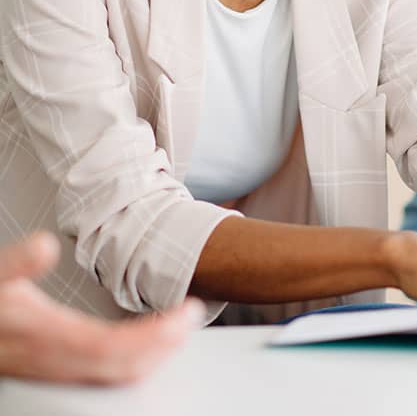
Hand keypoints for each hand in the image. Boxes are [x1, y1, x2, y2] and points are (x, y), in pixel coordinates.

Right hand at [0, 232, 203, 383]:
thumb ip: (15, 263)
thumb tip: (43, 246)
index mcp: (40, 338)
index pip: (111, 348)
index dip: (155, 337)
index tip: (186, 314)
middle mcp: (47, 363)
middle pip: (118, 369)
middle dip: (162, 348)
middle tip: (191, 319)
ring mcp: (47, 373)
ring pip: (108, 378)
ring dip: (148, 356)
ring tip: (175, 329)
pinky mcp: (46, 372)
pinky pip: (96, 375)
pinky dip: (127, 361)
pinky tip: (141, 341)